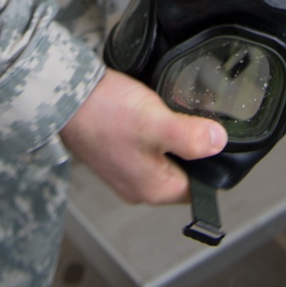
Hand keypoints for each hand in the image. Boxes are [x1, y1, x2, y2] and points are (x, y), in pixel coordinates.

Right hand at [59, 69, 226, 203]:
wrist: (66, 97)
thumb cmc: (105, 113)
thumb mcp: (156, 123)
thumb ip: (190, 137)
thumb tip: (219, 143)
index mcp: (153, 188)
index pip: (199, 189)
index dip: (212, 164)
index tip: (214, 138)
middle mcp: (138, 186)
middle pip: (182, 173)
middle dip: (191, 149)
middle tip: (193, 119)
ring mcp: (125, 170)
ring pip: (163, 158)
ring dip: (171, 138)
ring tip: (170, 112)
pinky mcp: (115, 153)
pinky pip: (146, 148)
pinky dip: (153, 131)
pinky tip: (149, 112)